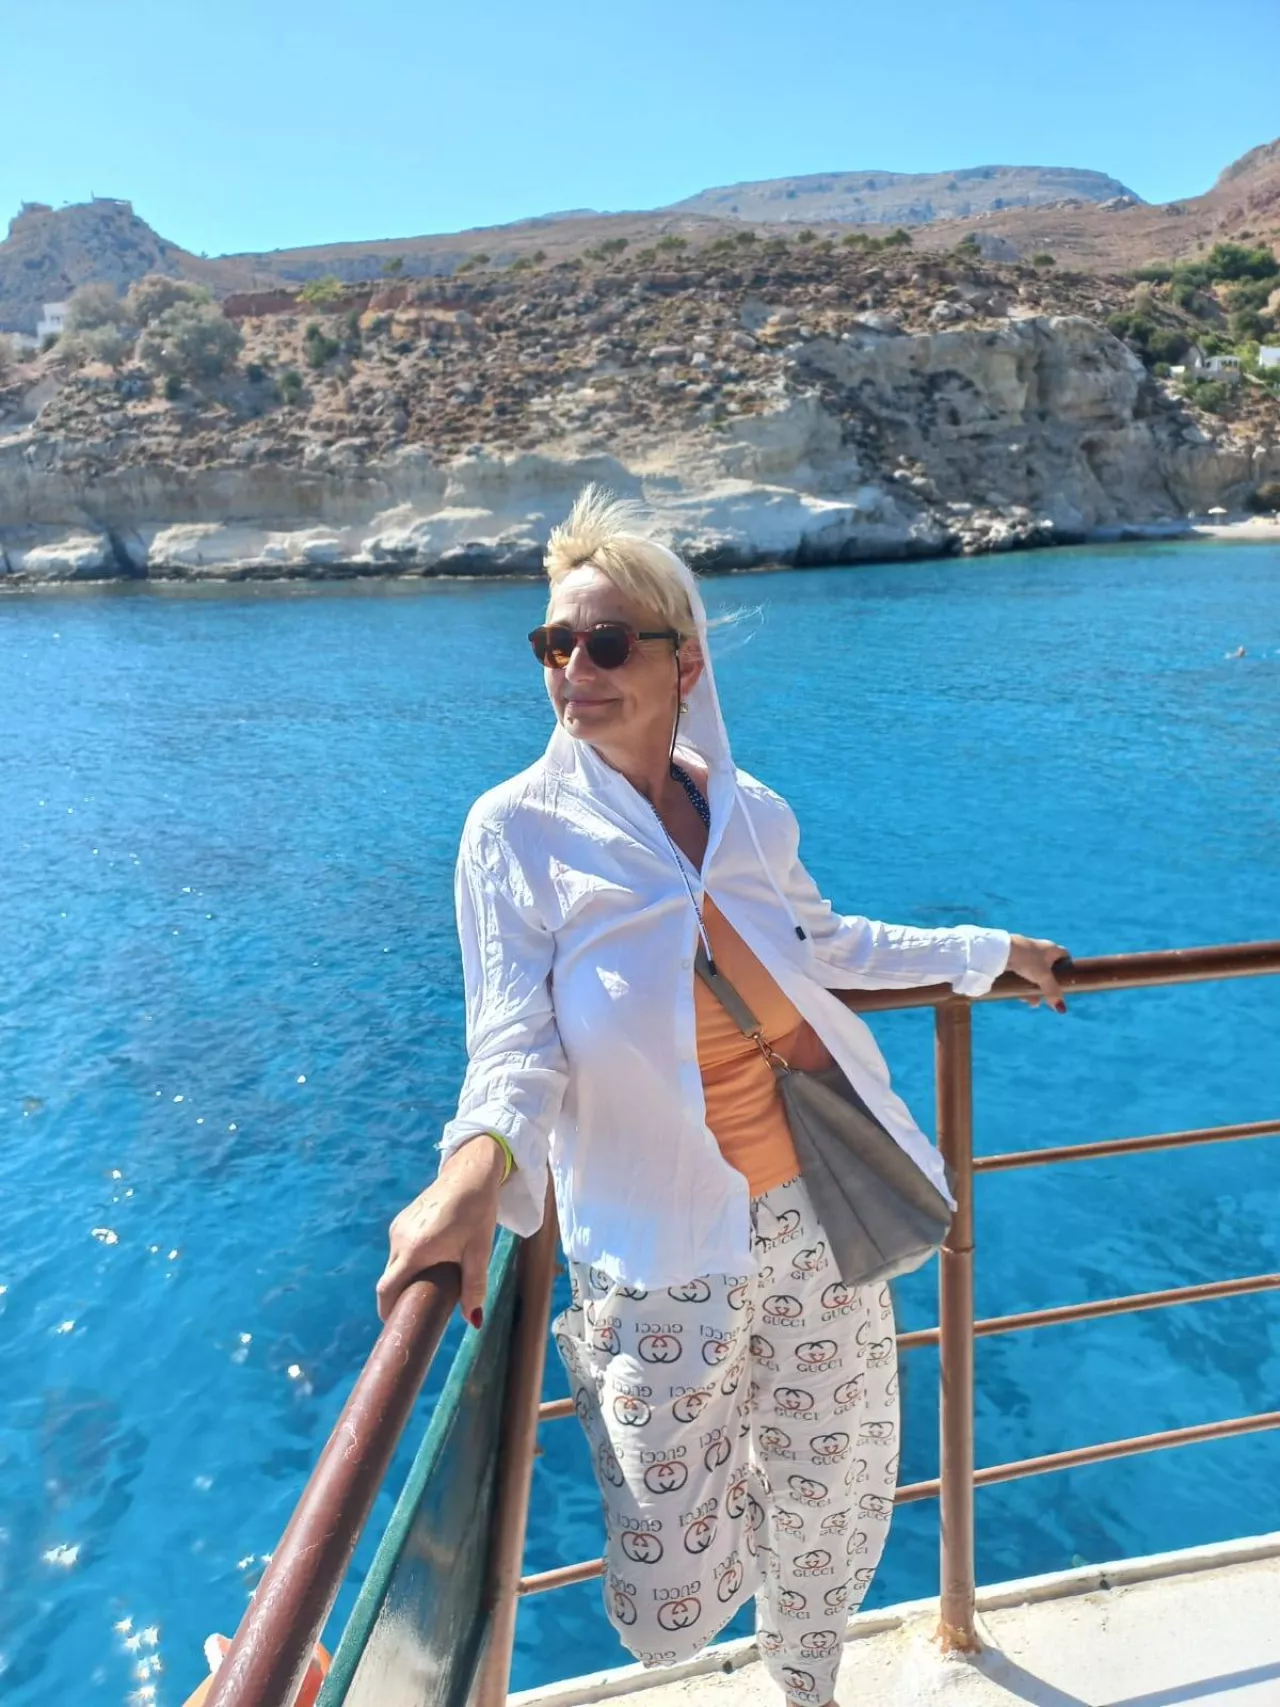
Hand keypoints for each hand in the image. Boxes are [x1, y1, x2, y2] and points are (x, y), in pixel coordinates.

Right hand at [376, 1135, 504, 1327]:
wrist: (470, 1174)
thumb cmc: (477, 1212)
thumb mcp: (478, 1252)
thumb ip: (473, 1287)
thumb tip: (474, 1320)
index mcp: (415, 1250)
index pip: (387, 1289)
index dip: (388, 1311)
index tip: (397, 1325)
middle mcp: (399, 1239)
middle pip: (390, 1278)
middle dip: (400, 1296)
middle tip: (420, 1309)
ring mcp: (398, 1228)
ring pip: (394, 1263)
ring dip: (406, 1277)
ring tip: (429, 1285)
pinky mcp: (401, 1220)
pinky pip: (399, 1249)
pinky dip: (408, 1261)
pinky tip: (429, 1262)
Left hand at [1006, 934, 1070, 1012]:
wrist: (1001, 950)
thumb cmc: (1027, 959)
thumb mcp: (1043, 977)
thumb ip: (1052, 991)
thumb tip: (1061, 1008)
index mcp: (1052, 949)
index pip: (1065, 955)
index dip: (1067, 967)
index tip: (1066, 980)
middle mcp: (1040, 950)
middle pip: (1049, 969)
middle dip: (1048, 985)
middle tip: (1048, 997)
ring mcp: (1026, 954)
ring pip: (1034, 975)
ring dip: (1035, 988)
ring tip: (1033, 1002)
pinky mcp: (1014, 960)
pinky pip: (1022, 975)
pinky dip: (1023, 985)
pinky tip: (1021, 997)